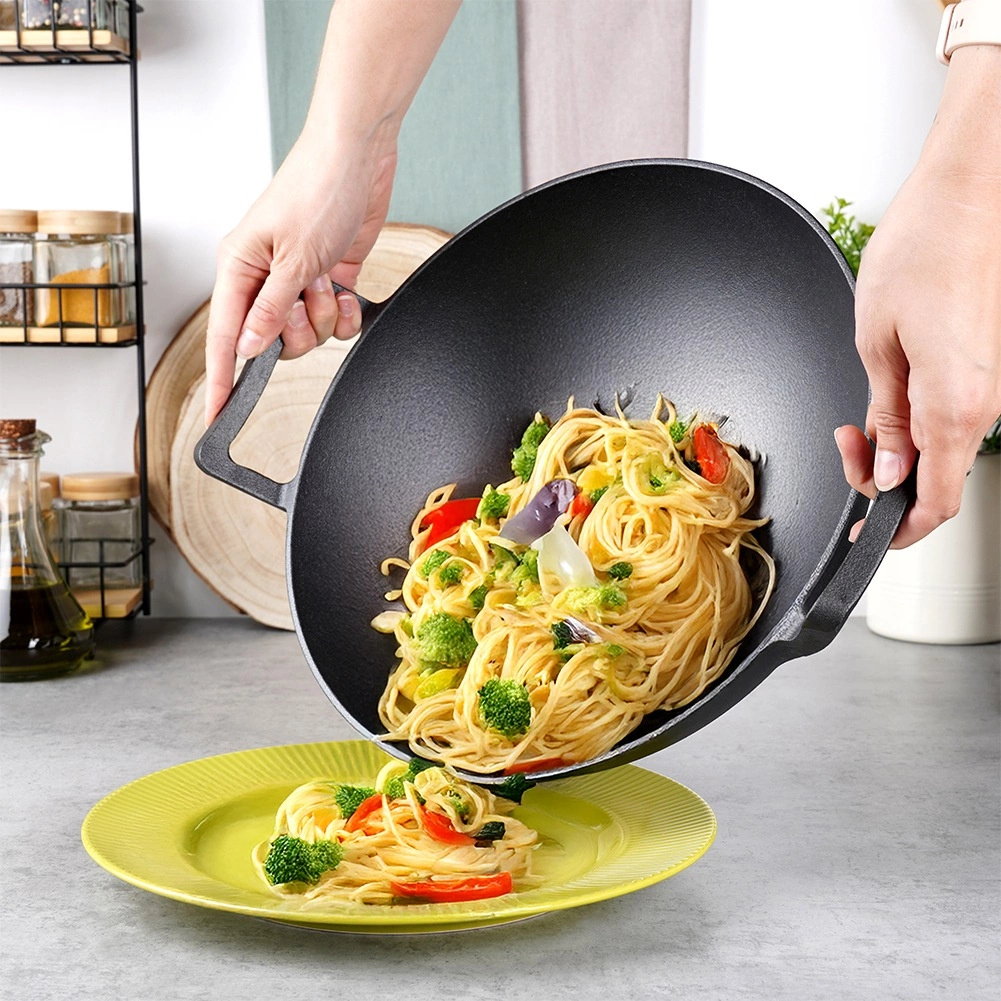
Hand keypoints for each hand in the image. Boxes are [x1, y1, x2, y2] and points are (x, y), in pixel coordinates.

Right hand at [204, 128, 396, 423]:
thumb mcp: (292, 257)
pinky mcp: (327, 277)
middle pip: (271, 342)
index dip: (221, 379)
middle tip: (304, 299)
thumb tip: (247, 347)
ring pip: (307, 334)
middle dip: (295, 332)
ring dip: (323, 316)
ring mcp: (297, 279)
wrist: (359, 156)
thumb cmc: (316, 188)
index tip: (219, 415)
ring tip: (326, 279)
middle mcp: (264, 276)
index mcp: (239, 267)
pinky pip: (334, 319)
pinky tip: (345, 289)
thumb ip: (270, 309)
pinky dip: (344, 312)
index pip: (223, 336)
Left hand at [836, 47, 1000, 548]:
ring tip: (856, 422)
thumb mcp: (876, 342)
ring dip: (896, 451)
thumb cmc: (925, 247)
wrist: (972, 189)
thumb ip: (886, 417)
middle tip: (846, 450)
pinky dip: (912, 425)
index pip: (933, 503)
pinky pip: (948, 418)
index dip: (895, 533)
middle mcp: (981, 404)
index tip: (863, 537)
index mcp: (954, 407)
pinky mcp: (982, 367)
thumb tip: (888, 469)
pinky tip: (885, 398)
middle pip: (937, 482)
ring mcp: (986, 386)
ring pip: (941, 450)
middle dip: (884, 484)